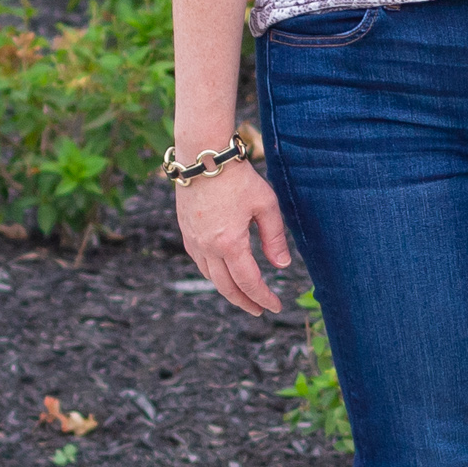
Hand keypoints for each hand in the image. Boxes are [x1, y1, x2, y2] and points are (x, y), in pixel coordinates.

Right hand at [175, 159, 290, 315]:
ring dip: (228, 290)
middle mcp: (207, 247)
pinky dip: (213, 274)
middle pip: (227, 287)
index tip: (276, 306)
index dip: (264, 298)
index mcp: (229, 243)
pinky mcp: (186, 231)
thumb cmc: (238, 177)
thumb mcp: (266, 205)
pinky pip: (199, 262)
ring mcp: (193, 240)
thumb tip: (281, 265)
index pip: (249, 282)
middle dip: (245, 302)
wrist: (202, 156)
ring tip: (244, 295)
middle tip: (260, 310)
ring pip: (210, 277)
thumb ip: (274, 237)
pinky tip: (223, 272)